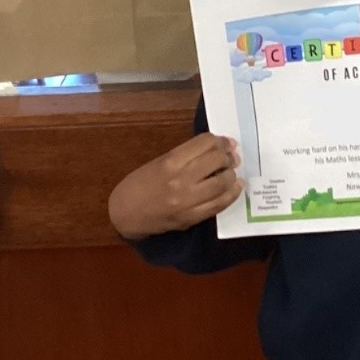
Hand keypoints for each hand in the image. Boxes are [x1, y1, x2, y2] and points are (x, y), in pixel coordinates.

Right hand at [107, 134, 242, 240]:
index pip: (205, 143)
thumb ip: (186, 155)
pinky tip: (235, 187)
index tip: (227, 143)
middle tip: (232, 157)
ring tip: (232, 172)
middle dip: (228, 157)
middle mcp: (180, 180)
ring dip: (232, 175)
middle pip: (217, 160)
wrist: (125, 214)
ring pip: (222, 183)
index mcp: (171, 161)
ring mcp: (186, 201)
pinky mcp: (190, 219)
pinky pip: (218, 205)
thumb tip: (216, 150)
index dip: (221, 141)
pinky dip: (231, 195)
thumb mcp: (160, 162)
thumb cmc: (140, 184)